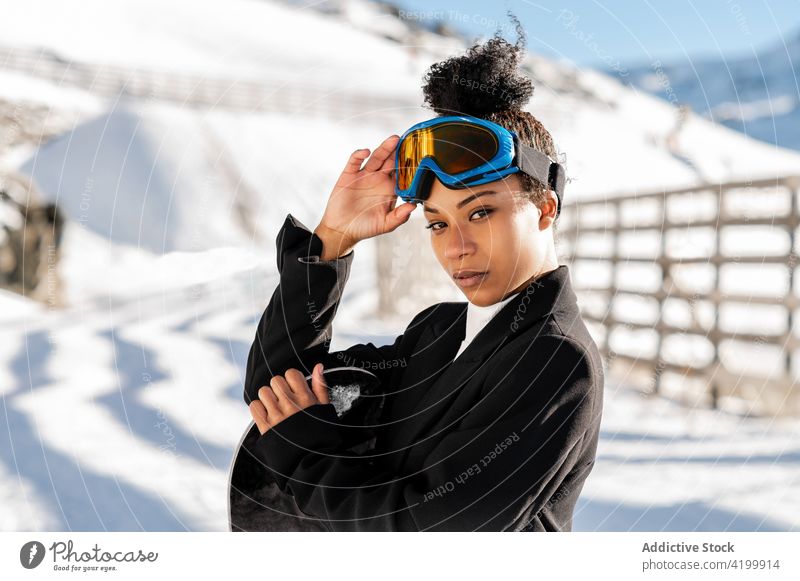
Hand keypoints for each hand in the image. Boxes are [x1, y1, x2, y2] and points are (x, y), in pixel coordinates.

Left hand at [249, 363, 329, 435]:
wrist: (312, 460)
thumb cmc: (321, 435)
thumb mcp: (325, 409)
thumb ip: (320, 386)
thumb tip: (318, 366)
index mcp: (306, 398)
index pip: (291, 373)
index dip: (292, 379)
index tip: (294, 388)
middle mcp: (290, 405)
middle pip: (275, 380)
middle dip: (280, 388)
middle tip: (285, 399)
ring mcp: (277, 415)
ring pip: (263, 392)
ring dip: (268, 397)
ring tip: (276, 407)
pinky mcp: (266, 427)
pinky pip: (254, 406)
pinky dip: (259, 409)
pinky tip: (268, 415)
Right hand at [315, 135, 417, 252]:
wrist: (342, 229)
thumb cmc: (365, 227)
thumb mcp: (385, 224)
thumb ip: (399, 216)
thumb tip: (413, 206)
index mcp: (390, 189)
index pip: (401, 173)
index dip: (408, 165)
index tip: (418, 157)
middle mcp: (378, 179)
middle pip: (390, 161)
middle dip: (398, 151)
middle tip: (406, 141)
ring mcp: (364, 175)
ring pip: (376, 157)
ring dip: (384, 148)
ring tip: (393, 140)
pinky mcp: (349, 174)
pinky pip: (355, 161)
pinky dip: (359, 155)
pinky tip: (366, 152)